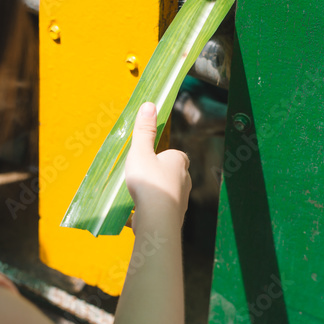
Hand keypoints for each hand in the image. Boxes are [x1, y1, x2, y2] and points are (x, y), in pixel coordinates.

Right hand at [125, 103, 190, 227]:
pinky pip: (162, 210)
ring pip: (168, 193)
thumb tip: (149, 105)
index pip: (176, 154)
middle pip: (172, 174)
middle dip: (159, 175)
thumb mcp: (141, 151)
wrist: (157, 219)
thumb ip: (144, 130)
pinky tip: (138, 214)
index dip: (163, 155)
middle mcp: (185, 180)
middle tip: (141, 178)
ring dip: (155, 194)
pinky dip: (152, 211)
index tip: (150, 158)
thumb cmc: (150, 182)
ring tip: (138, 196)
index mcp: (179, 161)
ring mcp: (181, 200)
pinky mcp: (174, 217)